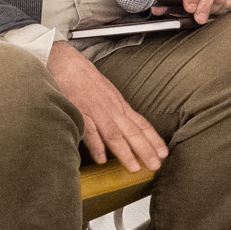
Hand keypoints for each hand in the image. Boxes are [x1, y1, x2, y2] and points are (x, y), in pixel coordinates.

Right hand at [48, 40, 166, 171]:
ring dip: (125, 152)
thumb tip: (126, 129)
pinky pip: (89, 130)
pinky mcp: (79, 111)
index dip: (153, 139)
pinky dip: (96, 145)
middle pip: (132, 132)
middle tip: (156, 165)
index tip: (163, 153)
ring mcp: (96, 110)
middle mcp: (112, 109)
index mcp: (119, 105)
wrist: (67, 62)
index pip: (141, 124)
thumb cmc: (85, 79)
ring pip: (114, 134)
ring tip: (134, 167)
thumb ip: (116, 111)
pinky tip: (102, 159)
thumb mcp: (108, 94)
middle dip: (146, 150)